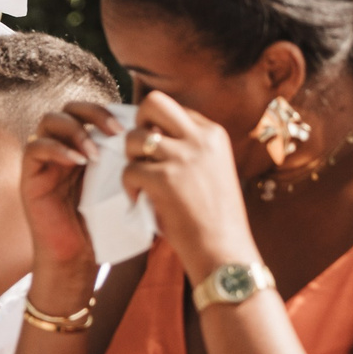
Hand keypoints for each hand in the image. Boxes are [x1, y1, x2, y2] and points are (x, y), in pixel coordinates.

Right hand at [20, 101, 117, 281]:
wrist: (77, 259)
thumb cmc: (103, 227)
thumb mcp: (121, 187)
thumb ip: (129, 161)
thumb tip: (157, 135)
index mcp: (83, 147)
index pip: (89, 110)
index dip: (108, 110)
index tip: (130, 128)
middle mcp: (61, 148)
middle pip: (69, 107)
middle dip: (93, 112)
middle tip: (115, 132)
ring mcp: (44, 161)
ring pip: (49, 120)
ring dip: (75, 130)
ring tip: (95, 153)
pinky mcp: (29, 177)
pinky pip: (34, 147)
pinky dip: (56, 148)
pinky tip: (77, 162)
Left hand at [123, 90, 262, 277]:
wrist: (224, 251)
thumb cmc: (215, 218)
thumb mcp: (211, 171)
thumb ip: (189, 151)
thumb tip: (151, 137)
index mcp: (213, 134)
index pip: (175, 110)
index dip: (159, 129)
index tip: (159, 155)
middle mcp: (200, 138)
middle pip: (154, 102)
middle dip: (139, 123)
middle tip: (139, 152)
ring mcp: (183, 157)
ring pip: (135, 137)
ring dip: (130, 159)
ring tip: (140, 180)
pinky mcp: (165, 179)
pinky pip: (129, 170)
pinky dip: (128, 186)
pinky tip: (138, 199)